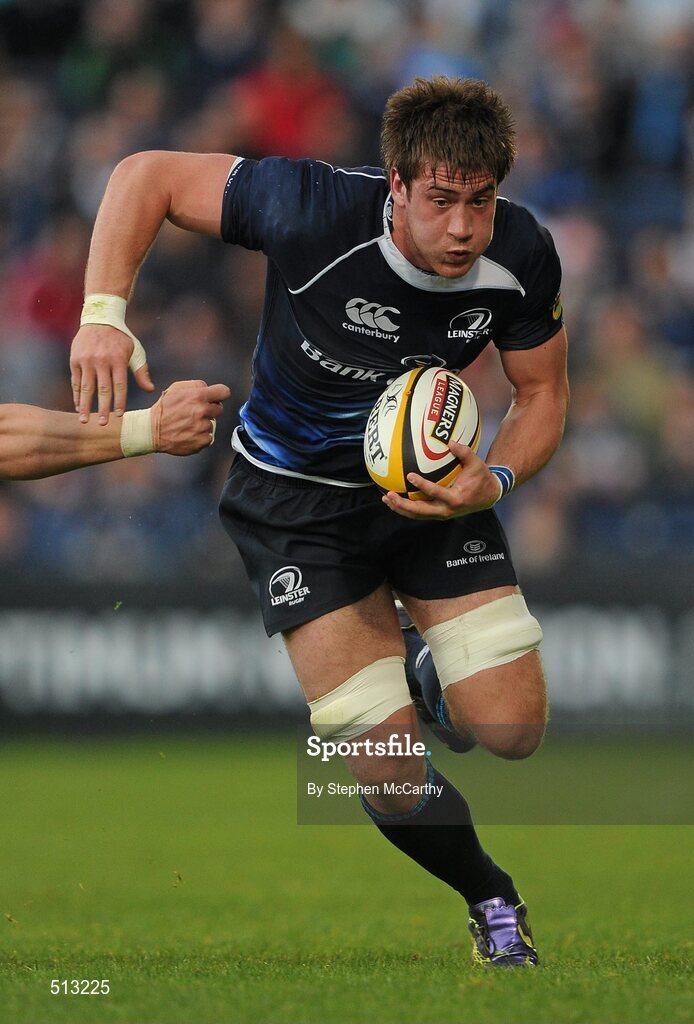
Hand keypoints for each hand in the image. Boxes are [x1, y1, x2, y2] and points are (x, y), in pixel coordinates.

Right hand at [70, 324, 153, 424]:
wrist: (100, 318)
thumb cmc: (121, 339)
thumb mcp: (135, 351)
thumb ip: (141, 371)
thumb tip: (150, 389)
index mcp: (119, 359)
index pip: (120, 385)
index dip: (119, 401)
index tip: (119, 416)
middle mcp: (102, 360)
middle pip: (102, 389)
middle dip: (102, 408)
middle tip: (102, 424)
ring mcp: (87, 360)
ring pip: (86, 387)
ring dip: (85, 405)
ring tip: (83, 420)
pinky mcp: (75, 359)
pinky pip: (76, 381)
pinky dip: (77, 395)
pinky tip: (78, 406)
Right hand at [151, 380, 230, 455]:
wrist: (152, 431)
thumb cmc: (164, 409)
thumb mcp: (176, 388)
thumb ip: (195, 385)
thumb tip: (208, 388)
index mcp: (198, 396)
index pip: (224, 392)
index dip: (220, 394)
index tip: (216, 397)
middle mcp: (202, 411)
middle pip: (219, 408)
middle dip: (210, 409)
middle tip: (196, 412)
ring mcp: (203, 427)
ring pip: (212, 423)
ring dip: (203, 423)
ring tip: (188, 424)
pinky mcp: (203, 441)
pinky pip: (209, 436)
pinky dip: (201, 435)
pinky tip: (189, 433)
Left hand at [382, 440, 501, 519]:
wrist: (489, 496)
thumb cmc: (481, 478)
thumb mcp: (477, 463)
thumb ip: (464, 452)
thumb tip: (450, 441)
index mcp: (456, 498)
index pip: (435, 493)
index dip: (422, 485)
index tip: (410, 476)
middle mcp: (446, 510)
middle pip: (420, 511)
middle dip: (403, 504)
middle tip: (389, 494)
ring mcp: (441, 514)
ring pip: (417, 515)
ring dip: (400, 508)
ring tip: (386, 498)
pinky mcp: (438, 513)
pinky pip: (419, 513)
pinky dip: (406, 508)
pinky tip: (395, 499)